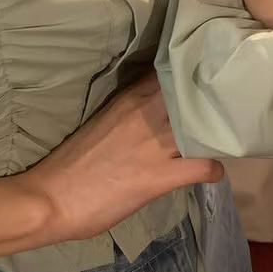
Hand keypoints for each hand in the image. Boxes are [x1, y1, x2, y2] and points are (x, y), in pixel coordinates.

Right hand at [19, 69, 223, 244]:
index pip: (174, 73)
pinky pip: (205, 167)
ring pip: (205, 129)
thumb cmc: (71, 163)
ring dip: (216, 136)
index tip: (207, 82)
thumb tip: (156, 114)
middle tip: (222, 112)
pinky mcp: (160, 176)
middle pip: (197, 96)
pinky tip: (210, 174)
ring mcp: (156, 145)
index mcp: (130, 98)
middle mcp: (147, 114)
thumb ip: (132, 114)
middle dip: (212, 102)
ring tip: (219, 143)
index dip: (195, 78)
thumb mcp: (104, 122)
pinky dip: (213, 170)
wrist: (50, 198)